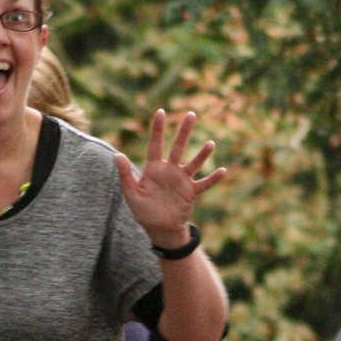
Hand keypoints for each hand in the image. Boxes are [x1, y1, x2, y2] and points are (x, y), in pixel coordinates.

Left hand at [113, 109, 228, 245]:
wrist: (158, 229)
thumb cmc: (143, 210)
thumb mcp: (131, 193)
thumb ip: (125, 175)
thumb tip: (117, 155)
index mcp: (153, 168)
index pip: (155, 144)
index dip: (157, 128)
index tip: (160, 111)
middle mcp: (169, 170)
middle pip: (178, 147)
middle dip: (184, 131)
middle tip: (191, 114)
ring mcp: (182, 180)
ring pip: (194, 163)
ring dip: (202, 154)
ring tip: (210, 144)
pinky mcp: (191, 192)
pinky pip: (204, 184)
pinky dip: (213, 178)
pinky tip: (223, 170)